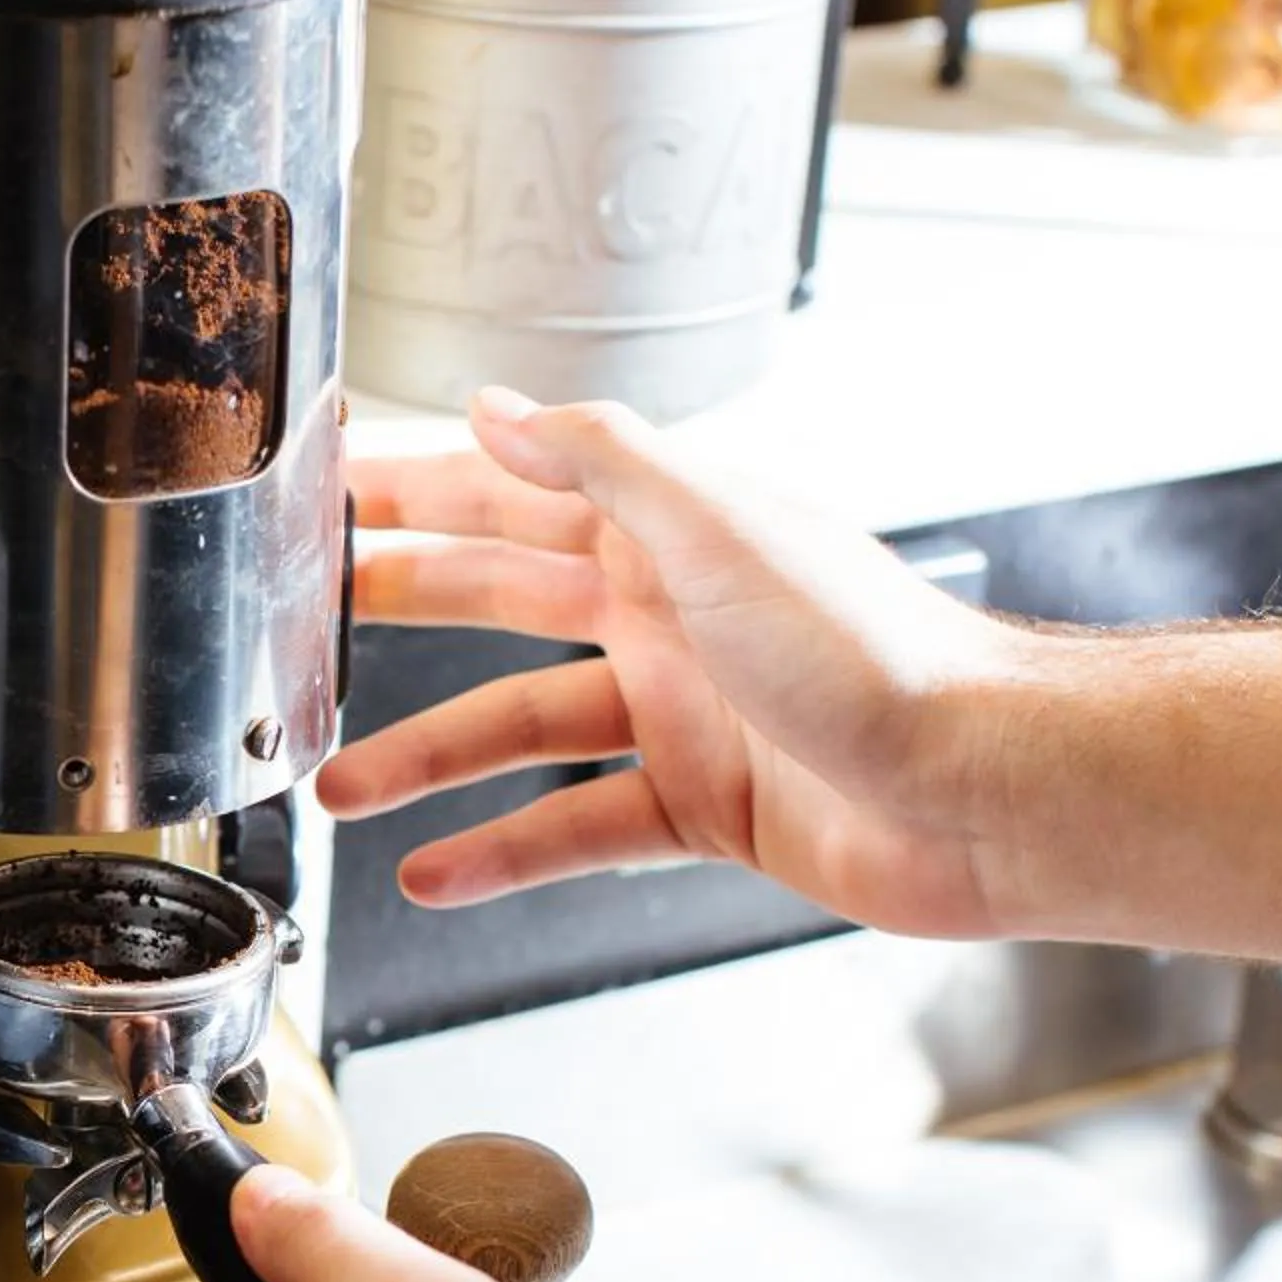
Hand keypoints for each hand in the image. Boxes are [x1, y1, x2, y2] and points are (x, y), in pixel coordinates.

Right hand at [324, 390, 1038, 937]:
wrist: (983, 788)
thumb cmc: (876, 652)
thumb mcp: (716, 526)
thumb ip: (601, 459)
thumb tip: (496, 407)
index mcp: (668, 529)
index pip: (513, 490)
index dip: (420, 485)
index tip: (336, 487)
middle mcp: (668, 611)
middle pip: (499, 598)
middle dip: (398, 603)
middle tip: (299, 618)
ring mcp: (682, 712)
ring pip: (520, 727)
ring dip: (425, 757)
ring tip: (338, 785)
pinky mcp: (703, 806)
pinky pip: (575, 828)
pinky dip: (504, 854)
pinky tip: (436, 875)